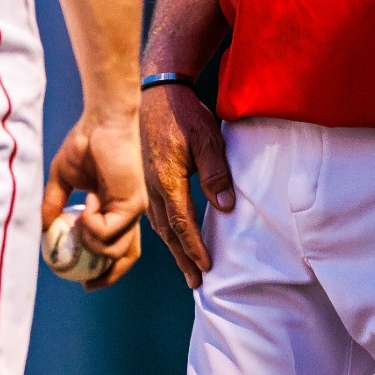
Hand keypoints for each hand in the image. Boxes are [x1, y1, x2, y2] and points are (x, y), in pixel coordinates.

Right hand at [42, 109, 145, 290]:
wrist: (100, 121)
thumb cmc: (84, 143)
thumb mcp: (62, 179)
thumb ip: (55, 203)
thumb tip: (44, 228)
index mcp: (114, 209)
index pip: (117, 248)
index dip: (105, 270)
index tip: (85, 282)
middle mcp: (128, 213)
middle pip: (125, 258)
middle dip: (106, 275)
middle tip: (84, 281)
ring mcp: (133, 209)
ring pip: (114, 249)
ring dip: (90, 240)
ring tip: (79, 217)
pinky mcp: (133, 203)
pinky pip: (108, 230)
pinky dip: (92, 222)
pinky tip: (88, 200)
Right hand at [139, 81, 231, 288]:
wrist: (157, 92)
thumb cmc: (184, 114)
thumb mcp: (207, 139)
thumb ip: (216, 174)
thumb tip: (225, 207)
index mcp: (167, 180)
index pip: (183, 223)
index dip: (195, 247)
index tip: (207, 267)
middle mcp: (154, 186)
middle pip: (169, 231)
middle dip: (183, 258)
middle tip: (196, 282)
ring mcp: (149, 182)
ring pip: (160, 223)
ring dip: (174, 247)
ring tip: (186, 267)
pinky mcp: (150, 176)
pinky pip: (156, 211)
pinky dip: (167, 230)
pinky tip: (173, 235)